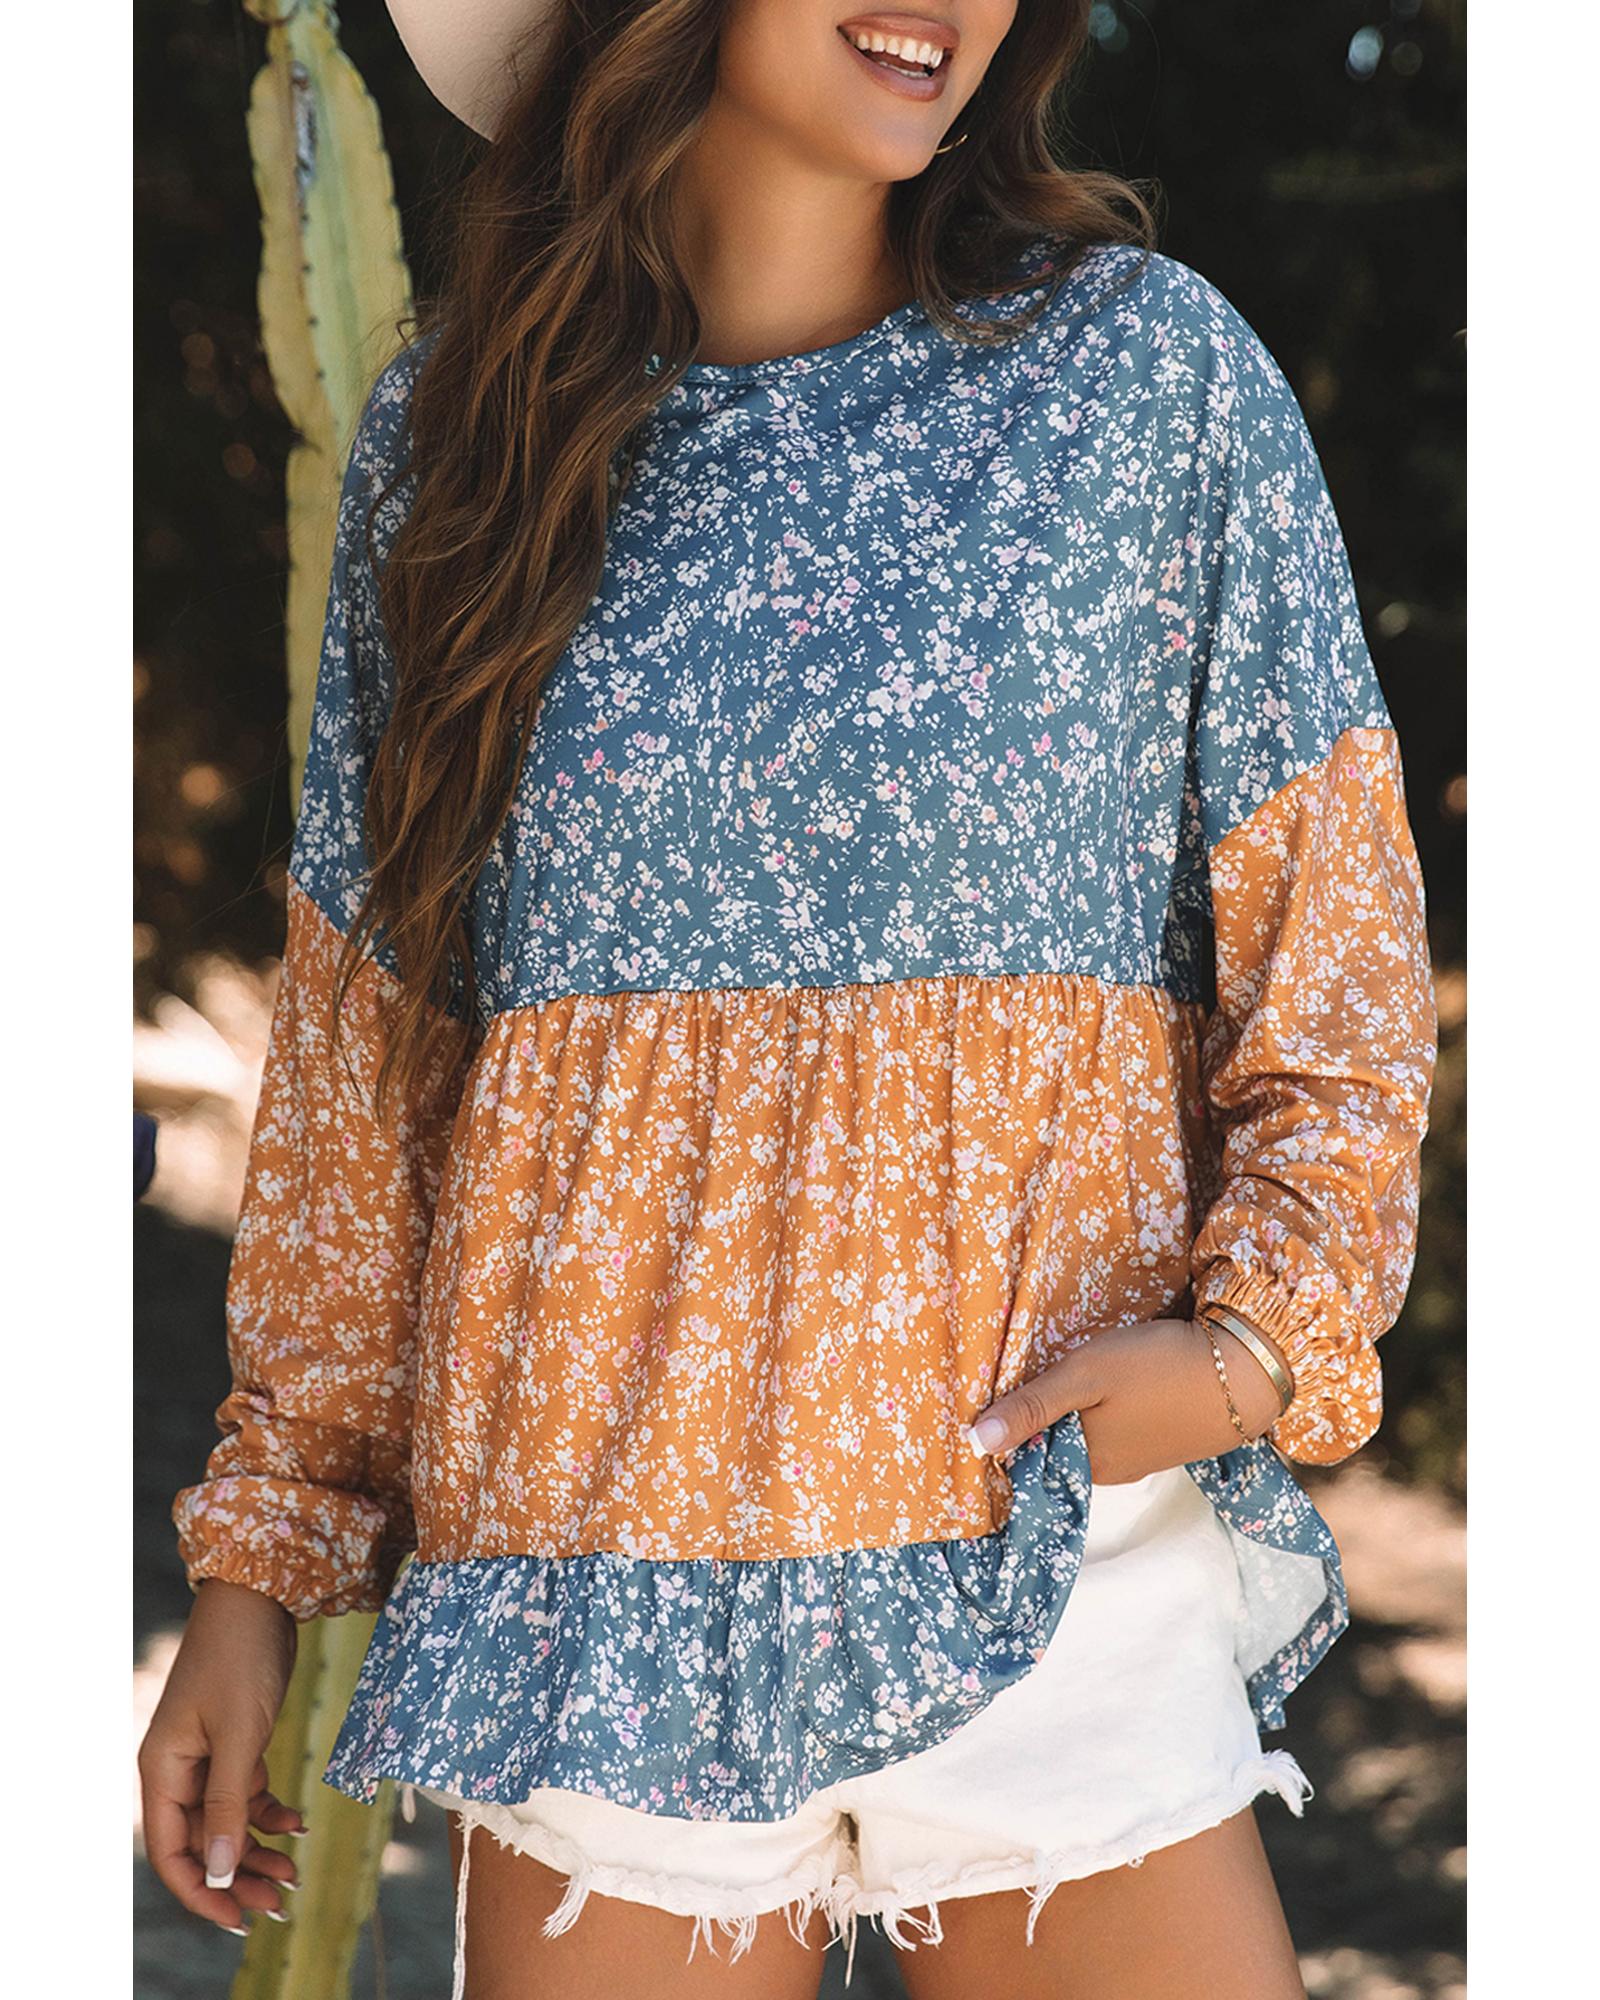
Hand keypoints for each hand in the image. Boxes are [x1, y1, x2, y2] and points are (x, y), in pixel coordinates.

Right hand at [138, 1579, 304, 1934]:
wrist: (259, 1597)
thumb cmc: (241, 1657)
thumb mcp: (239, 1734)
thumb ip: (226, 1803)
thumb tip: (216, 1871)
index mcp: (163, 1769)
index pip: (171, 1851)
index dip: (200, 1891)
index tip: (238, 1917)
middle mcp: (178, 1768)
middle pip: (201, 1842)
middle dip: (237, 1876)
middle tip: (280, 1902)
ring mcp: (207, 1755)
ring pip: (226, 1821)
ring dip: (256, 1849)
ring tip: (294, 1874)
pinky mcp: (235, 1740)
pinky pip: (246, 1793)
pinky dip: (270, 1812)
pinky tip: (299, 1825)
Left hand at [966, 1316, 1288, 1483]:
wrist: (1246, 1372)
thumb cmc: (1158, 1368)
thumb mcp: (1086, 1376)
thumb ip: (1032, 1407)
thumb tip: (975, 1443)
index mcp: (1082, 1461)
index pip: (1023, 1454)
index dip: (1005, 1425)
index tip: (989, 1393)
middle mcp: (1106, 1471)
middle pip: (1051, 1447)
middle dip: (1032, 1420)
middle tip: (1014, 1376)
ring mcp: (1136, 1459)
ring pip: (1082, 1438)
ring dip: (1066, 1414)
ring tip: (1053, 1377)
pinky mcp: (1159, 1441)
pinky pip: (1111, 1432)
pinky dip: (1096, 1413)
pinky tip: (1098, 1388)